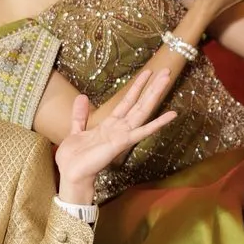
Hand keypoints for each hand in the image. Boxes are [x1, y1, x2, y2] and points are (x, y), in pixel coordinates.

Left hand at [54, 68, 178, 195]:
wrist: (71, 174)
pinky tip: (172, 114)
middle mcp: (120, 128)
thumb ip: (81, 114)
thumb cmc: (74, 157)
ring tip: (167, 79)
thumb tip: (82, 97)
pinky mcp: (123, 142)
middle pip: (139, 103)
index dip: (137, 87)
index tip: (147, 73)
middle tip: (165, 70)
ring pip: (143, 110)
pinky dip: (158, 123)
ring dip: (155, 94)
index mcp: (110, 124)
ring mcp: (123, 134)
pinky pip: (143, 131)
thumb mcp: (76, 130)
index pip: (126, 101)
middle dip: (152, 86)